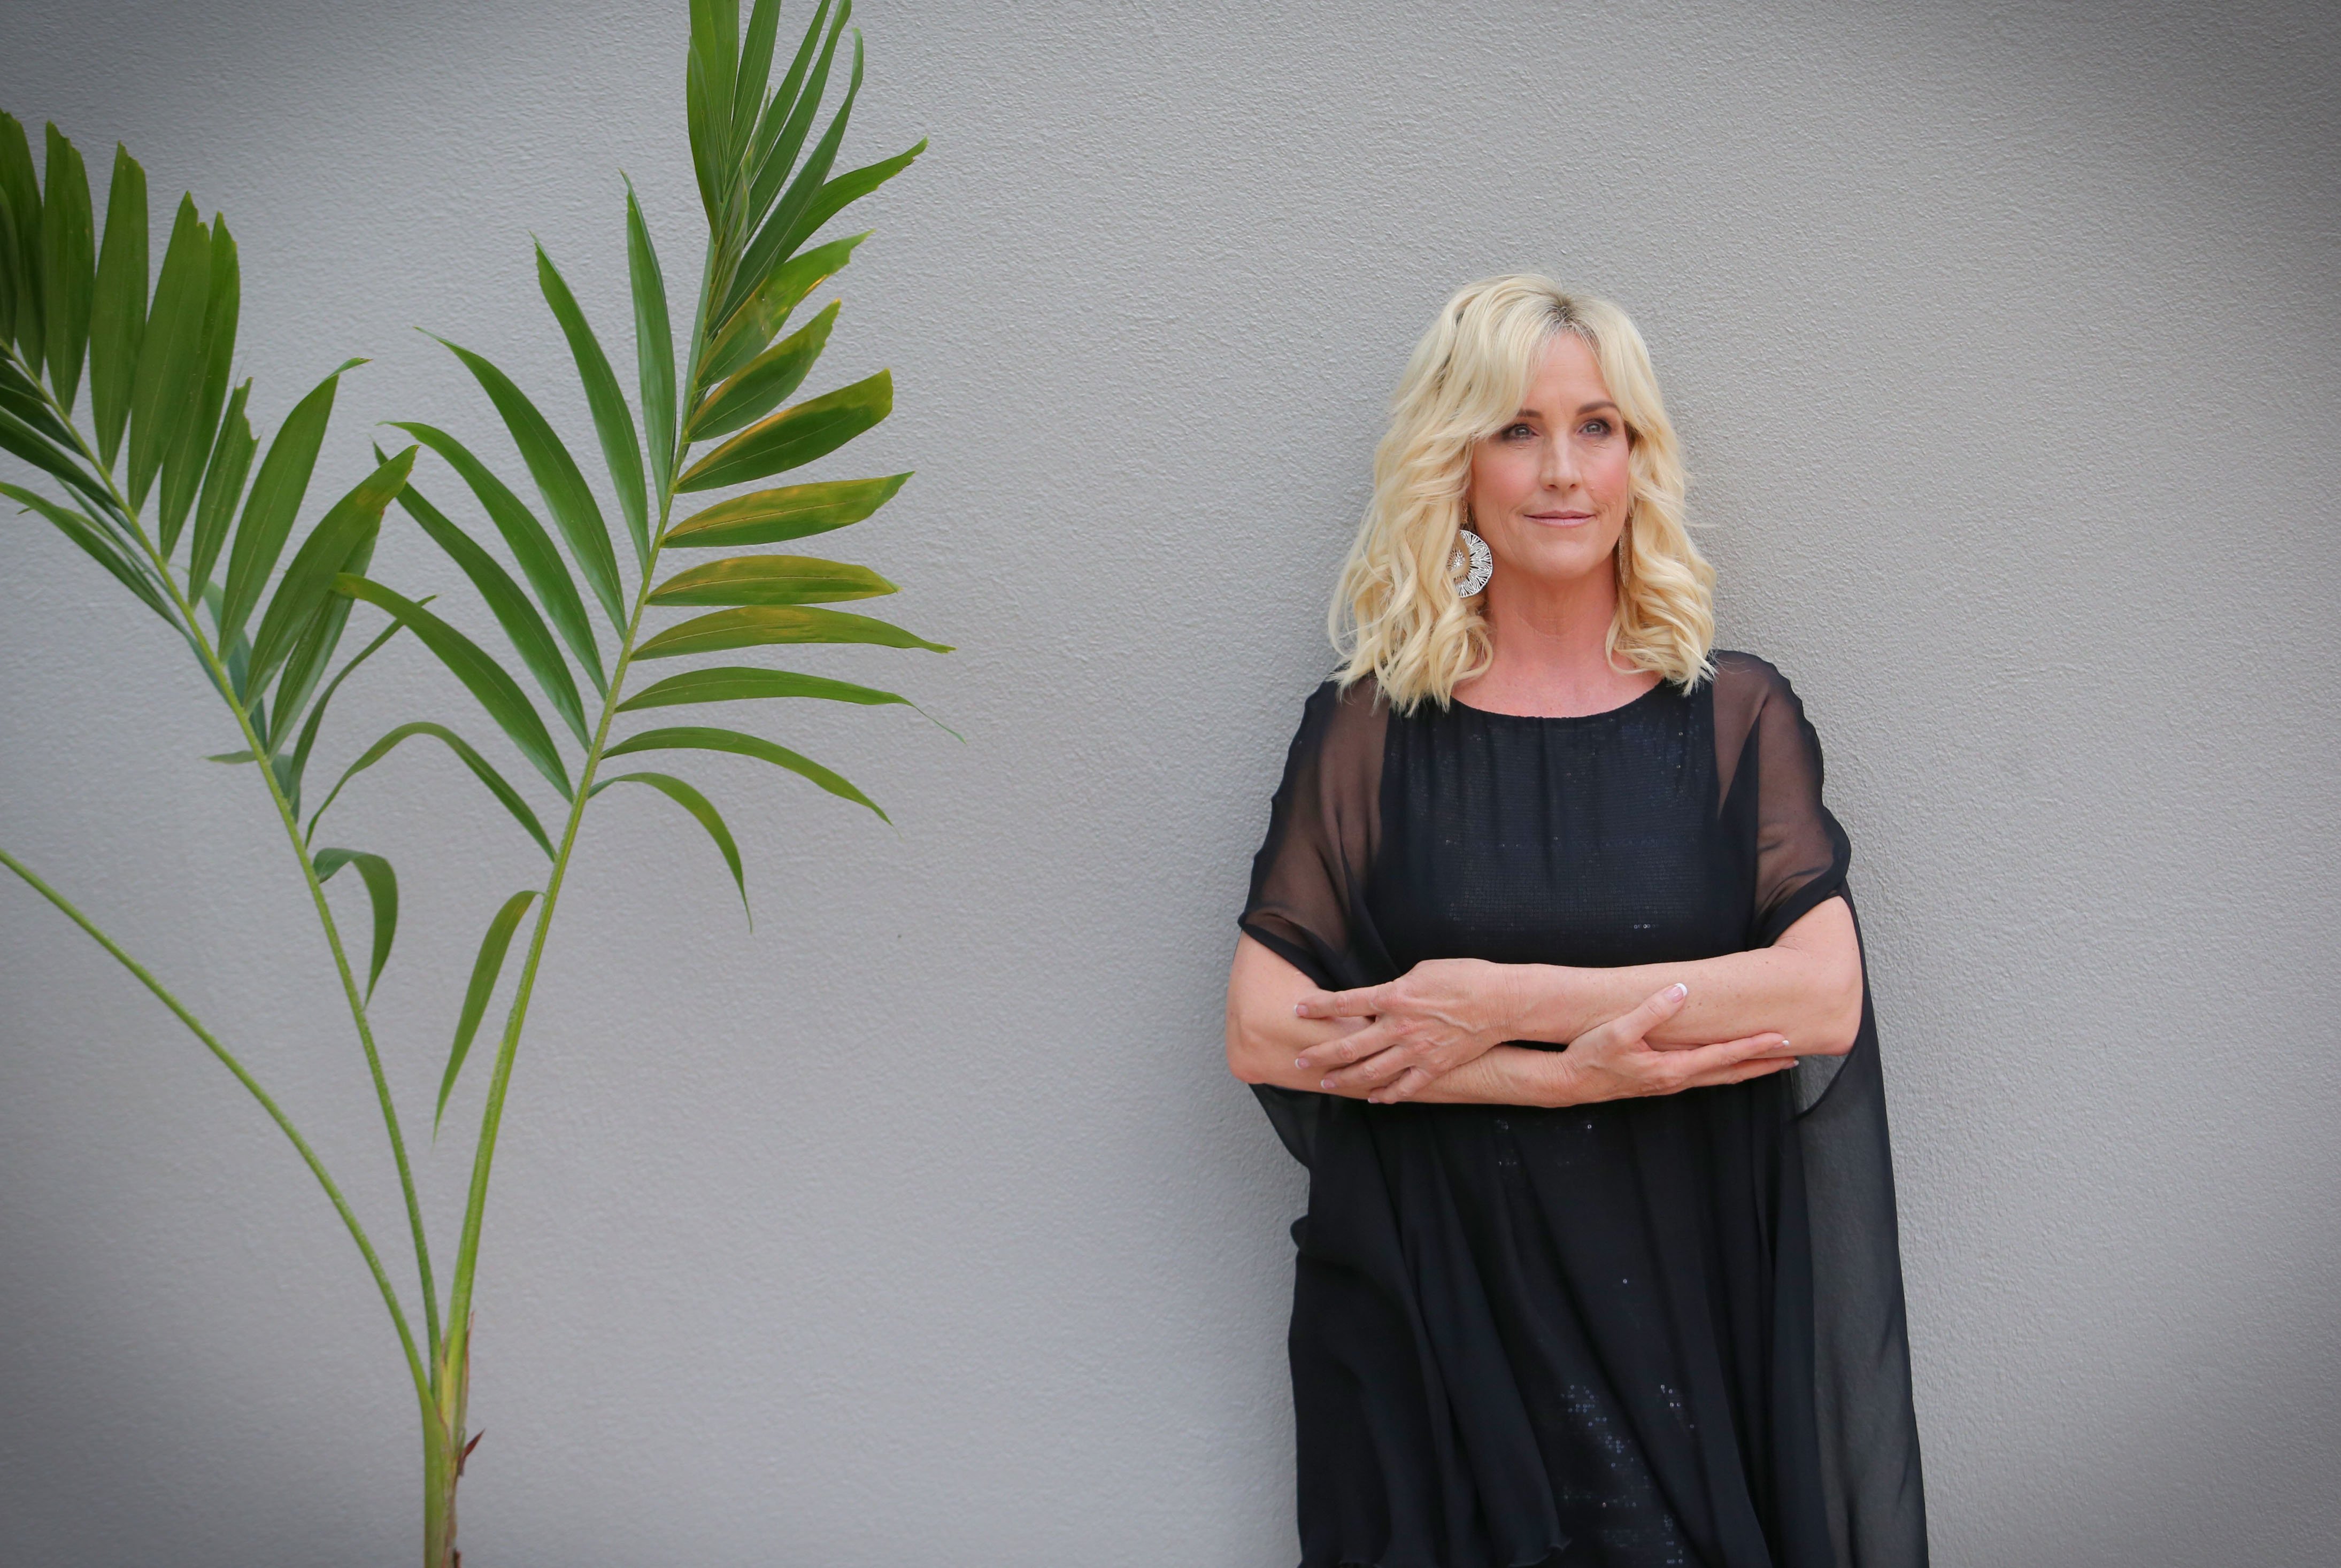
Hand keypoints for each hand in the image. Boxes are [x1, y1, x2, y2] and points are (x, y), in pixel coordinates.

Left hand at [1292, 959, 1527, 1102]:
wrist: (1501, 1002)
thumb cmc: (1464, 977)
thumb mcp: (1422, 971)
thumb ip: (1396, 989)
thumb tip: (1381, 998)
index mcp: (1394, 997)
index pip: (1346, 1003)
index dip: (1319, 1007)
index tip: (1298, 1010)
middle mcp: (1400, 1027)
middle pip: (1350, 1045)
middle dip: (1321, 1054)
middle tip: (1300, 1060)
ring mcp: (1416, 1051)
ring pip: (1372, 1071)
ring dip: (1346, 1078)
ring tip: (1327, 1083)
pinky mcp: (1434, 1067)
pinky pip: (1405, 1087)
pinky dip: (1387, 1095)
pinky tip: (1373, 1098)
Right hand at [1549, 983, 1796, 1105]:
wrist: (1569, 1081)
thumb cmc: (1592, 1056)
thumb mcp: (1618, 1030)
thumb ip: (1651, 1010)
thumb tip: (1681, 991)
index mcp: (1672, 1069)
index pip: (1723, 1056)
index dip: (1753, 1047)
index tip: (1780, 1038)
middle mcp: (1676, 1080)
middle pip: (1730, 1073)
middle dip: (1762, 1065)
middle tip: (1793, 1057)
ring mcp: (1669, 1083)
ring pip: (1719, 1078)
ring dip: (1747, 1070)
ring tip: (1770, 1063)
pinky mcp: (1661, 1081)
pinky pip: (1704, 1076)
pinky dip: (1725, 1070)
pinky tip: (1727, 1064)